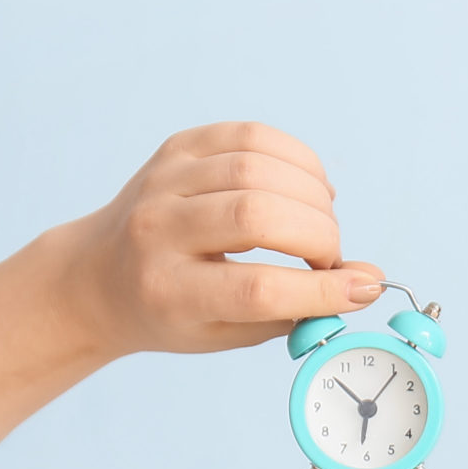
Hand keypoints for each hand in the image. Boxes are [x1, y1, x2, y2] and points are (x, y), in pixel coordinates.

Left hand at [47, 121, 383, 359]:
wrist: (98, 274)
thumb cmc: (173, 311)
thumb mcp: (227, 332)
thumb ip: (298, 310)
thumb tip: (369, 282)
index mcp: (168, 292)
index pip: (256, 287)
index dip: (321, 289)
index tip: (362, 290)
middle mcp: (158, 231)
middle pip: (256, 216)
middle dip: (318, 237)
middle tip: (328, 257)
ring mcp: (163, 180)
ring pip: (257, 168)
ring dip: (312, 198)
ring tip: (320, 223)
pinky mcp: (177, 147)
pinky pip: (252, 135)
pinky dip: (297, 160)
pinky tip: (307, 189)